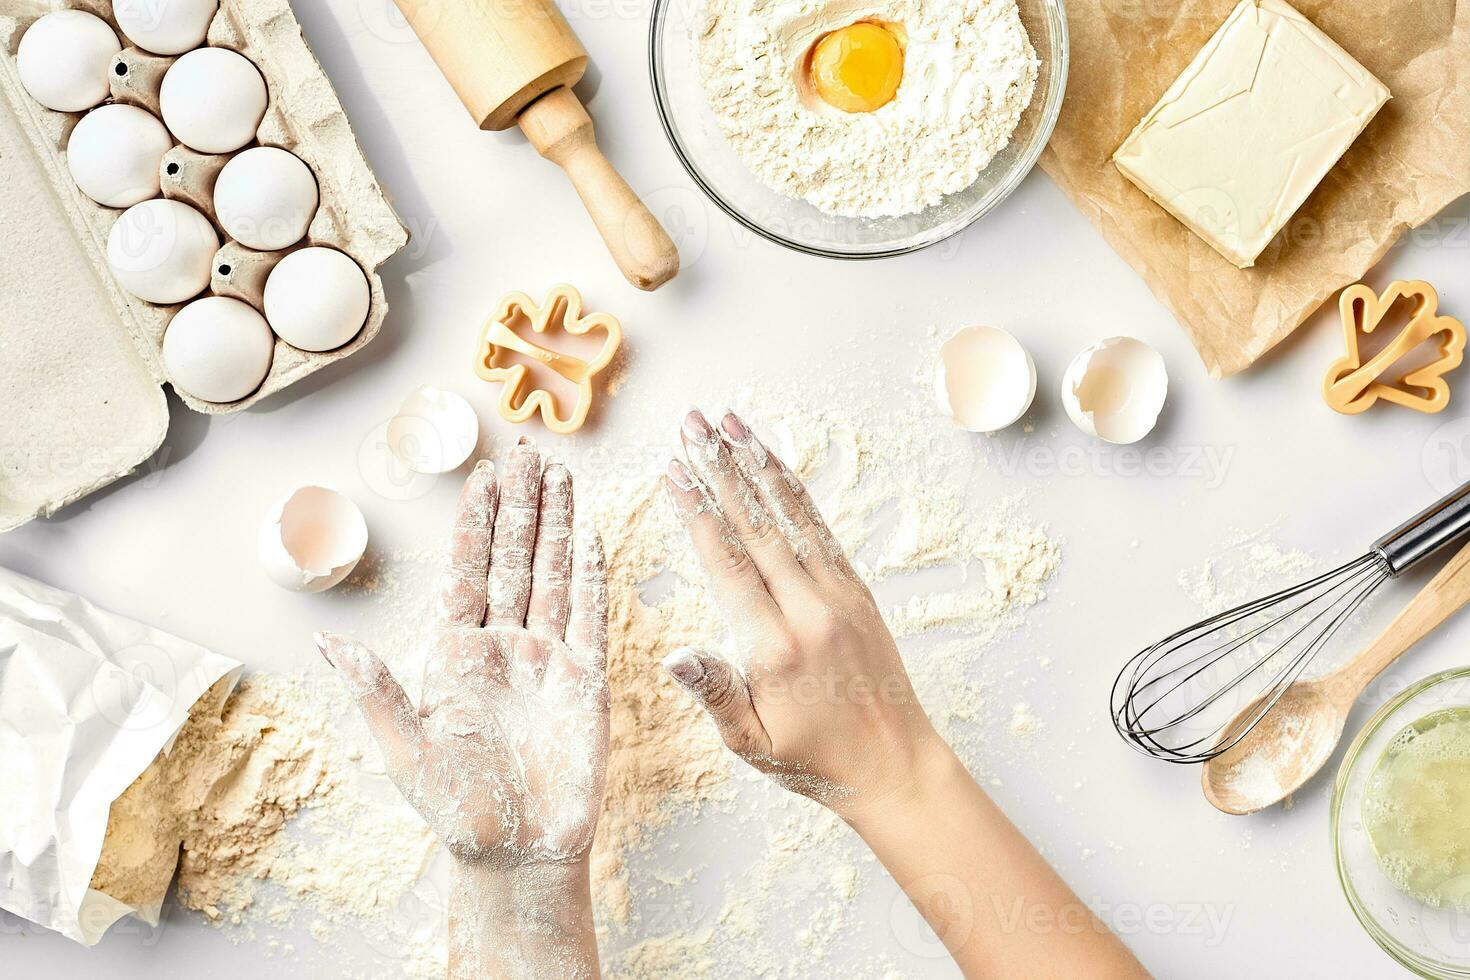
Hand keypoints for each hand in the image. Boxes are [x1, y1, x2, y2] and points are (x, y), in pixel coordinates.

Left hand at [316, 442, 607, 977]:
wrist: (519, 852)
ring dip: (556, 524)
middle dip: (520, 503)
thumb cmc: (456, 810)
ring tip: (561, 473)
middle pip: (514, 558)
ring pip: (553, 575)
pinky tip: (591, 535)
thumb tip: (329, 642)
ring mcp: (546, 658)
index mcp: (456, 654)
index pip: (467, 571)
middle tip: (529, 450)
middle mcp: (503, 645)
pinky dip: (592, 576)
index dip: (475, 521)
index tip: (484, 473)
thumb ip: (377, 691)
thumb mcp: (405, 750)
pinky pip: (591, 617)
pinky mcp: (585, 680)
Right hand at [662, 409, 943, 817]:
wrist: (895, 766)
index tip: (673, 470)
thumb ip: (715, 693)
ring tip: (730, 422)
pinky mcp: (858, 594)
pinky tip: (774, 464)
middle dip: (720, 469)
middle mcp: (810, 612)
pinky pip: (821, 531)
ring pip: (791, 517)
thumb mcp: (751, 743)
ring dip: (757, 465)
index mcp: (775, 648)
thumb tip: (673, 657)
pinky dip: (795, 493)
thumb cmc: (813, 761)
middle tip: (691, 423)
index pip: (728, 565)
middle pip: (756, 526)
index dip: (697, 513)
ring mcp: (839, 598)